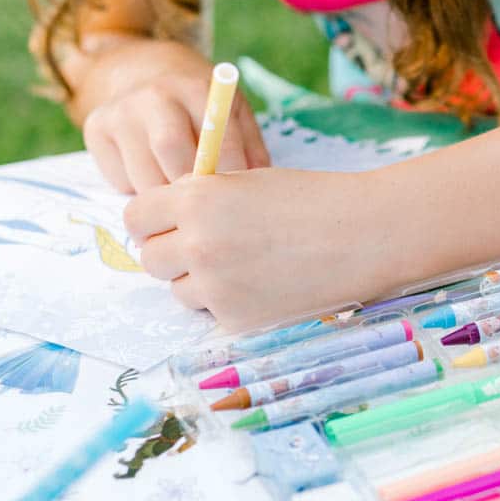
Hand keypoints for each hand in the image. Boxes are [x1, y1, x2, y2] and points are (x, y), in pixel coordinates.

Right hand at [83, 51, 268, 192]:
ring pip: (143, 173)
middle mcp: (155, 94)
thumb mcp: (233, 114)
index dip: (226, 170)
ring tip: (180, 199)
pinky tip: (152, 181)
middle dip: (190, 185)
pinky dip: (138, 190)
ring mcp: (121, 110)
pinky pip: (119, 178)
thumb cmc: (201, 110)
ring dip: (164, 196)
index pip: (214, 135)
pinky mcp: (95, 128)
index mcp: (196, 87)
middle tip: (203, 204)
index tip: (233, 194)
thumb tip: (255, 184)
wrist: (146, 77)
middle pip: (171, 150)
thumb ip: (249, 147)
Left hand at [124, 167, 399, 328]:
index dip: (152, 220)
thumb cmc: (313, 201)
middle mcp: (197, 243)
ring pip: (177, 290)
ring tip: (242, 266)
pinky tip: (263, 285)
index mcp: (196, 200)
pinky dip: (228, 302)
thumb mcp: (247, 182)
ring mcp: (214, 286)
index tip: (168, 225)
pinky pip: (212, 312)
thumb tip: (167, 218)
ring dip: (198, 281)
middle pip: (150, 258)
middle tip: (205, 248)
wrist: (364, 237)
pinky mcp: (235, 318)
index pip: (135, 217)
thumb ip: (202, 197)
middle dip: (171, 253)